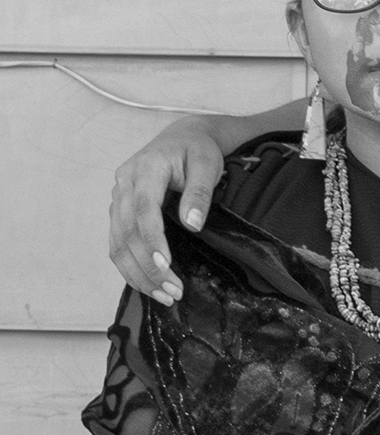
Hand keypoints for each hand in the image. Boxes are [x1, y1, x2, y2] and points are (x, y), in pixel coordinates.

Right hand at [110, 118, 229, 303]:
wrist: (182, 138)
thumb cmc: (197, 150)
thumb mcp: (207, 165)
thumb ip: (199, 193)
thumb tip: (193, 223)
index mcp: (147, 168)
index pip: (144, 208)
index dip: (152, 239)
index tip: (165, 264)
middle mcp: (125, 183)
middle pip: (127, 231)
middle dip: (148, 266)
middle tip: (173, 292)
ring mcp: (119, 197)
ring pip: (117, 242)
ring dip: (138, 273)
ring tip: (165, 296)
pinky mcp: (120, 210)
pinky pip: (117, 243)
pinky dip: (130, 267)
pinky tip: (148, 286)